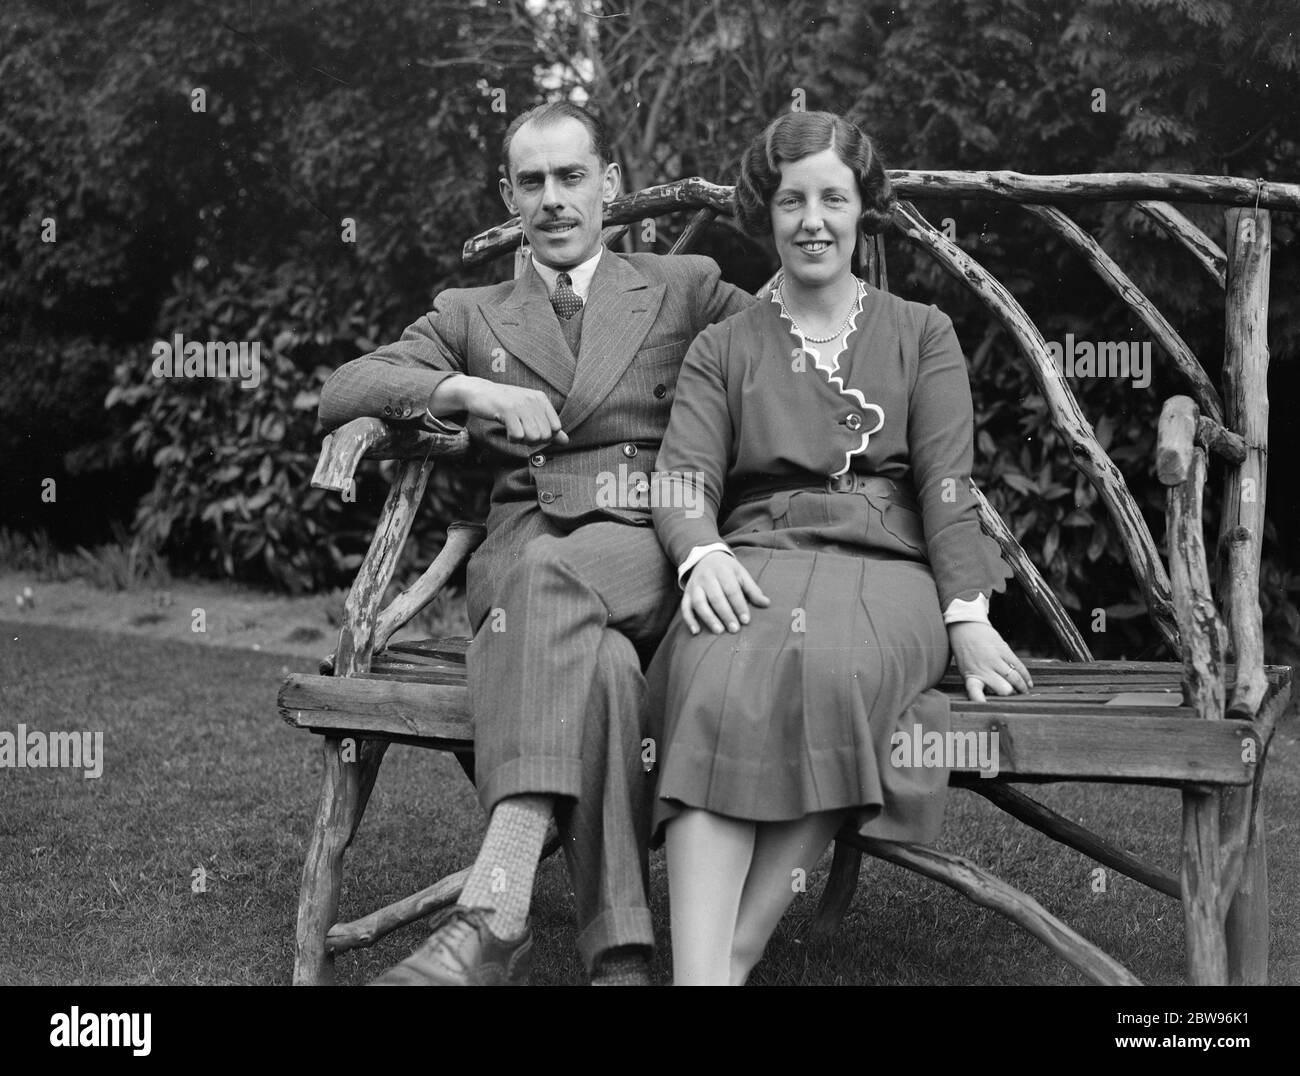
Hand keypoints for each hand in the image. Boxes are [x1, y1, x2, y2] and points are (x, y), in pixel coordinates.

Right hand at [448, 377, 568, 446]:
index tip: (532, 431)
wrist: (480, 392)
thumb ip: (548, 427)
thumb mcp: (529, 412)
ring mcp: (521, 404)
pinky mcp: (507, 411)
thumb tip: (566, 441)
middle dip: (533, 440)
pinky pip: (518, 436)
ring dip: (522, 440)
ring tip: (514, 431)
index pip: (556, 428)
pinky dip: (512, 438)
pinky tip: (507, 430)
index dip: (545, 436)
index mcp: (541, 399)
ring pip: (533, 437)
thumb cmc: (506, 404)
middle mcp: (533, 400)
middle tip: (521, 432)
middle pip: (545, 435)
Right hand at [681, 551, 769, 634]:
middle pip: (716, 597)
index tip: (746, 620)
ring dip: (708, 618)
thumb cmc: (727, 569)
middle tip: (735, 629)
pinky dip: (689, 620)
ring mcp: (694, 586)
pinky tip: (696, 632)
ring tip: (719, 631)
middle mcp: (707, 578)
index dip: (739, 605)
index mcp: (723, 571)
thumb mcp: (741, 574)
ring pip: (699, 603)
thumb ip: (753, 590)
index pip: (732, 590)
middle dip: (726, 614)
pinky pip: (685, 608)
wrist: (705, 557)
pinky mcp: (686, 594)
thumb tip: (766, 604)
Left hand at [947, 621, 1032, 701]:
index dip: (981, 701)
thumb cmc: (965, 654)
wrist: (966, 627)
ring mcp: (995, 659)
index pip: (975, 693)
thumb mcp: (965, 671)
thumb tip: (996, 699)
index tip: (987, 708)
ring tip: (1024, 693)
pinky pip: (1019, 666)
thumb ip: (978, 683)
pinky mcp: (1005, 650)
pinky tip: (1028, 684)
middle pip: (1004, 689)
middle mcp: (984, 669)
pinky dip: (1026, 677)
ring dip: (1021, 688)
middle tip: (1014, 700)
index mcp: (971, 676)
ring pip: (1015, 678)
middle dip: (1010, 696)